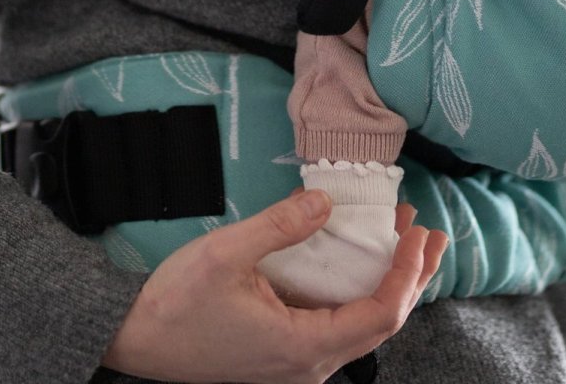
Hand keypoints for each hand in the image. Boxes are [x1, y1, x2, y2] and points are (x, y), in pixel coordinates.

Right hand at [102, 189, 448, 383]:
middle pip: (381, 324)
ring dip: (389, 281)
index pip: (380, 315)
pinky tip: (362, 260)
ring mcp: (298, 363)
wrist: (135, 344)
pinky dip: (360, 289)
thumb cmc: (176, 303)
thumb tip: (326, 200)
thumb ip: (280, 226)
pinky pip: (340, 324)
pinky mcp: (286, 353)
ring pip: (363, 326)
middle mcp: (309, 365)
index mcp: (301, 347)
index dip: (408, 273)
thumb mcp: (225, 255)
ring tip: (407, 239)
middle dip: (412, 276)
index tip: (418, 231)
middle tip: (430, 232)